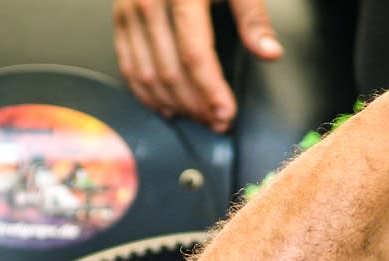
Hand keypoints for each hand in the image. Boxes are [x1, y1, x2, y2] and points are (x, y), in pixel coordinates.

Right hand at [113, 0, 283, 131]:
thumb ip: (252, 17)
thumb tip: (269, 53)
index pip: (195, 56)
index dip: (211, 91)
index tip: (226, 113)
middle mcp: (148, 1)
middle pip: (169, 71)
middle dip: (195, 104)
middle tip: (216, 122)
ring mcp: (128, 10)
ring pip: (145, 74)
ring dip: (172, 103)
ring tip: (196, 117)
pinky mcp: (119, 17)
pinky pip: (127, 65)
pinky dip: (145, 91)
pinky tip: (166, 105)